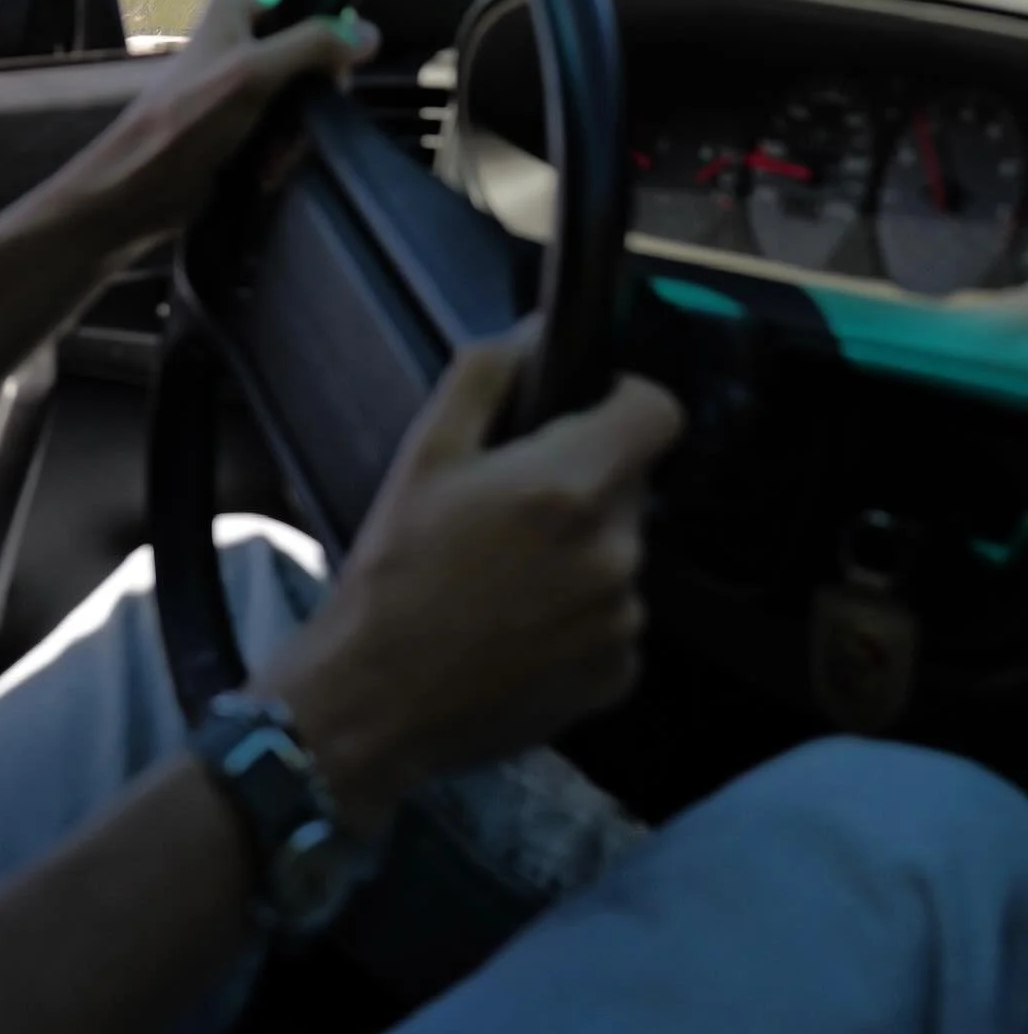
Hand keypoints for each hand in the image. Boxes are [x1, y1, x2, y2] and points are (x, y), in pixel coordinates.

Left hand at [77, 0, 378, 246]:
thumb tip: (371, 33)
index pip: (306, 2)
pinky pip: (283, 132)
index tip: (335, 72)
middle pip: (311, 57)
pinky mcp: (238, 128)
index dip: (327, 35)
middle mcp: (238, 40)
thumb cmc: (188, 122)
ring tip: (274, 159)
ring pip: (301, 100)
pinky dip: (279, 154)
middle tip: (300, 125)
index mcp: (235, 7)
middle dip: (310, 100)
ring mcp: (239, 86)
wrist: (137, 191)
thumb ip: (313, 46)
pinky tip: (266, 174)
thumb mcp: (254, 72)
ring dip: (295, 135)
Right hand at [256, 328, 683, 828]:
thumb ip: (486, 376)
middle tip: (510, 509)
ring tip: (504, 577)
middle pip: (630, 486)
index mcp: (570, 486)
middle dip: (584, 483)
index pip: (659, 412)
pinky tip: (517, 627)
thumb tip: (534, 332)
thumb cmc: (393, 570)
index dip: (624, 400)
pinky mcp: (618, 677)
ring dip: (580, 551)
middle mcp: (615, 552)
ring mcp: (622, 620)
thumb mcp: (423, 453)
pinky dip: (578, 616)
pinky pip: (613, 620)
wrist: (374, 702)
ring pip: (620, 554)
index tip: (584, 414)